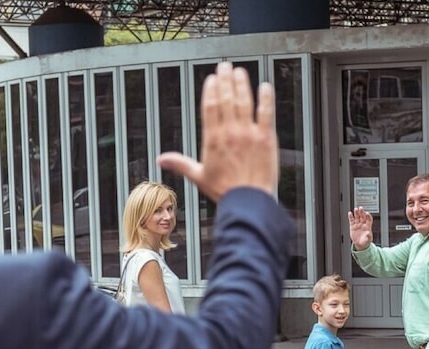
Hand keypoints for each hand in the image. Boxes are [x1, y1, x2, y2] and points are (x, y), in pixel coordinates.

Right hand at [158, 62, 277, 201]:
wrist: (248, 201)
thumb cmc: (225, 190)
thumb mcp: (198, 176)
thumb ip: (180, 163)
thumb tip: (161, 160)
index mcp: (212, 139)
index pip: (210, 106)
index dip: (211, 89)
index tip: (212, 79)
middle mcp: (230, 132)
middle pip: (226, 98)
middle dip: (225, 80)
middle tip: (225, 67)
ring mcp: (248, 133)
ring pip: (244, 100)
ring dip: (241, 83)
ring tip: (239, 72)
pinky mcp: (266, 137)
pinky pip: (266, 112)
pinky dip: (266, 98)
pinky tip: (265, 86)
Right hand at [348, 207, 372, 249]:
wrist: (360, 244)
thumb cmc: (365, 241)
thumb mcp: (368, 240)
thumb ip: (368, 236)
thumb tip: (368, 233)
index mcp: (368, 226)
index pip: (369, 219)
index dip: (368, 216)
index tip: (367, 213)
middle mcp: (363, 224)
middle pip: (362, 216)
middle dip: (362, 212)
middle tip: (361, 208)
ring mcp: (358, 224)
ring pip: (357, 217)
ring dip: (356, 213)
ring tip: (356, 209)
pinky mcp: (352, 226)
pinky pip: (351, 220)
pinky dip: (350, 217)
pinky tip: (350, 213)